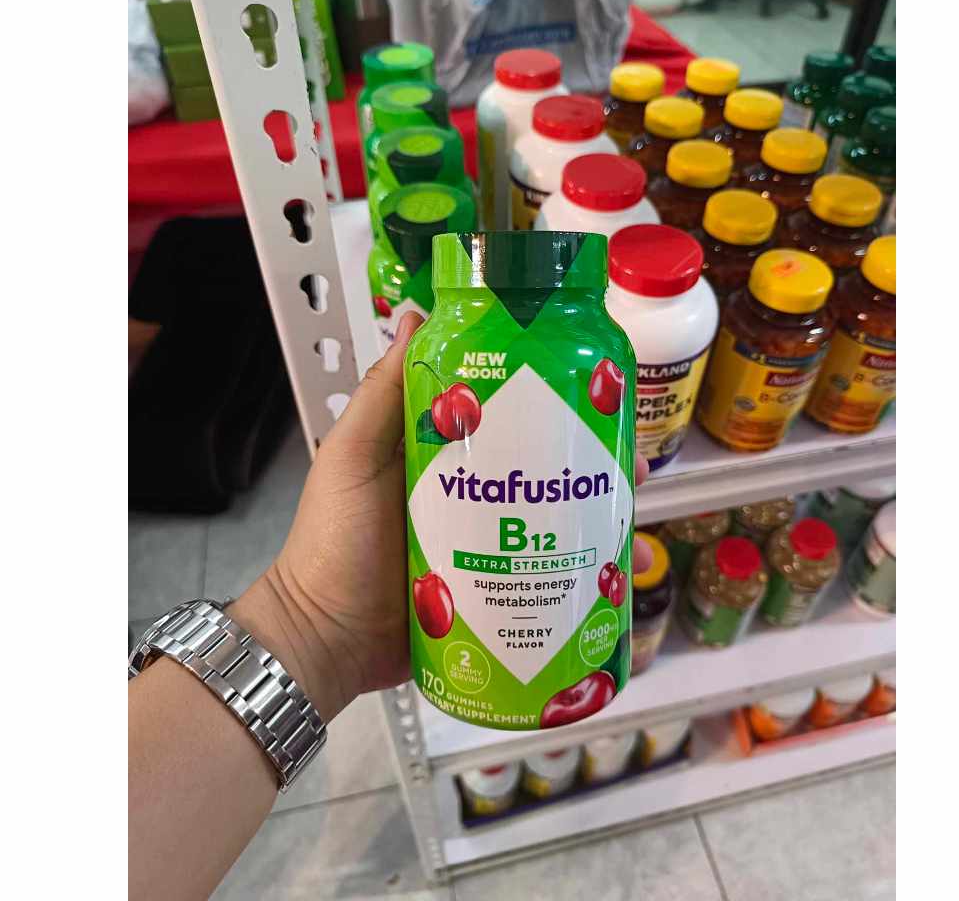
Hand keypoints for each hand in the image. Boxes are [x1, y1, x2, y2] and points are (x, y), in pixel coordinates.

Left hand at [233, 313, 651, 721]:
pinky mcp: (491, 592)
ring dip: (599, 525)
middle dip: (591, 467)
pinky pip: (542, 578)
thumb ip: (383, 393)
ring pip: (553, 526)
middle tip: (632, 467)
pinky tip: (615, 580)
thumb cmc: (334, 540)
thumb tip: (418, 316)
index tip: (597, 395)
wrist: (325, 640)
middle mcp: (470, 494)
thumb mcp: (353, 456)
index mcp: (442, 451)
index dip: (552, 403)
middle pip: (542, 471)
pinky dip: (581, 579)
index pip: (507, 415)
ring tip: (633, 532)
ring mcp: (484, 545)